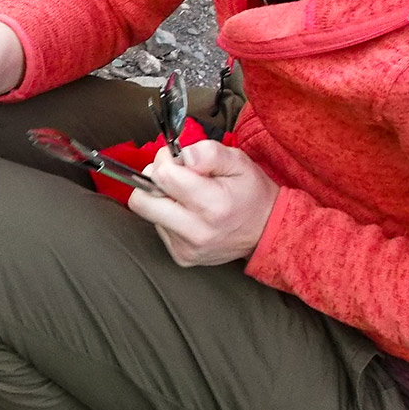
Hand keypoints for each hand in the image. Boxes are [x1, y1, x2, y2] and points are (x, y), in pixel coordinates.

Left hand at [128, 140, 279, 266]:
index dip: (165, 161)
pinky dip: (168, 215)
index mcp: (212, 205)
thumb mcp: (238, 161)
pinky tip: (189, 213)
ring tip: (188, 196)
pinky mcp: (181, 257)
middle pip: (141, 201)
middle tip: (173, 175)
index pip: (162, 177)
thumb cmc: (251, 193)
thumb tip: (181, 156)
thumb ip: (208, 152)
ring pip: (148, 213)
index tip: (178, 159)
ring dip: (162, 198)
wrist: (267, 232)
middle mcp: (197, 232)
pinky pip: (158, 227)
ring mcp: (186, 248)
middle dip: (152, 180)